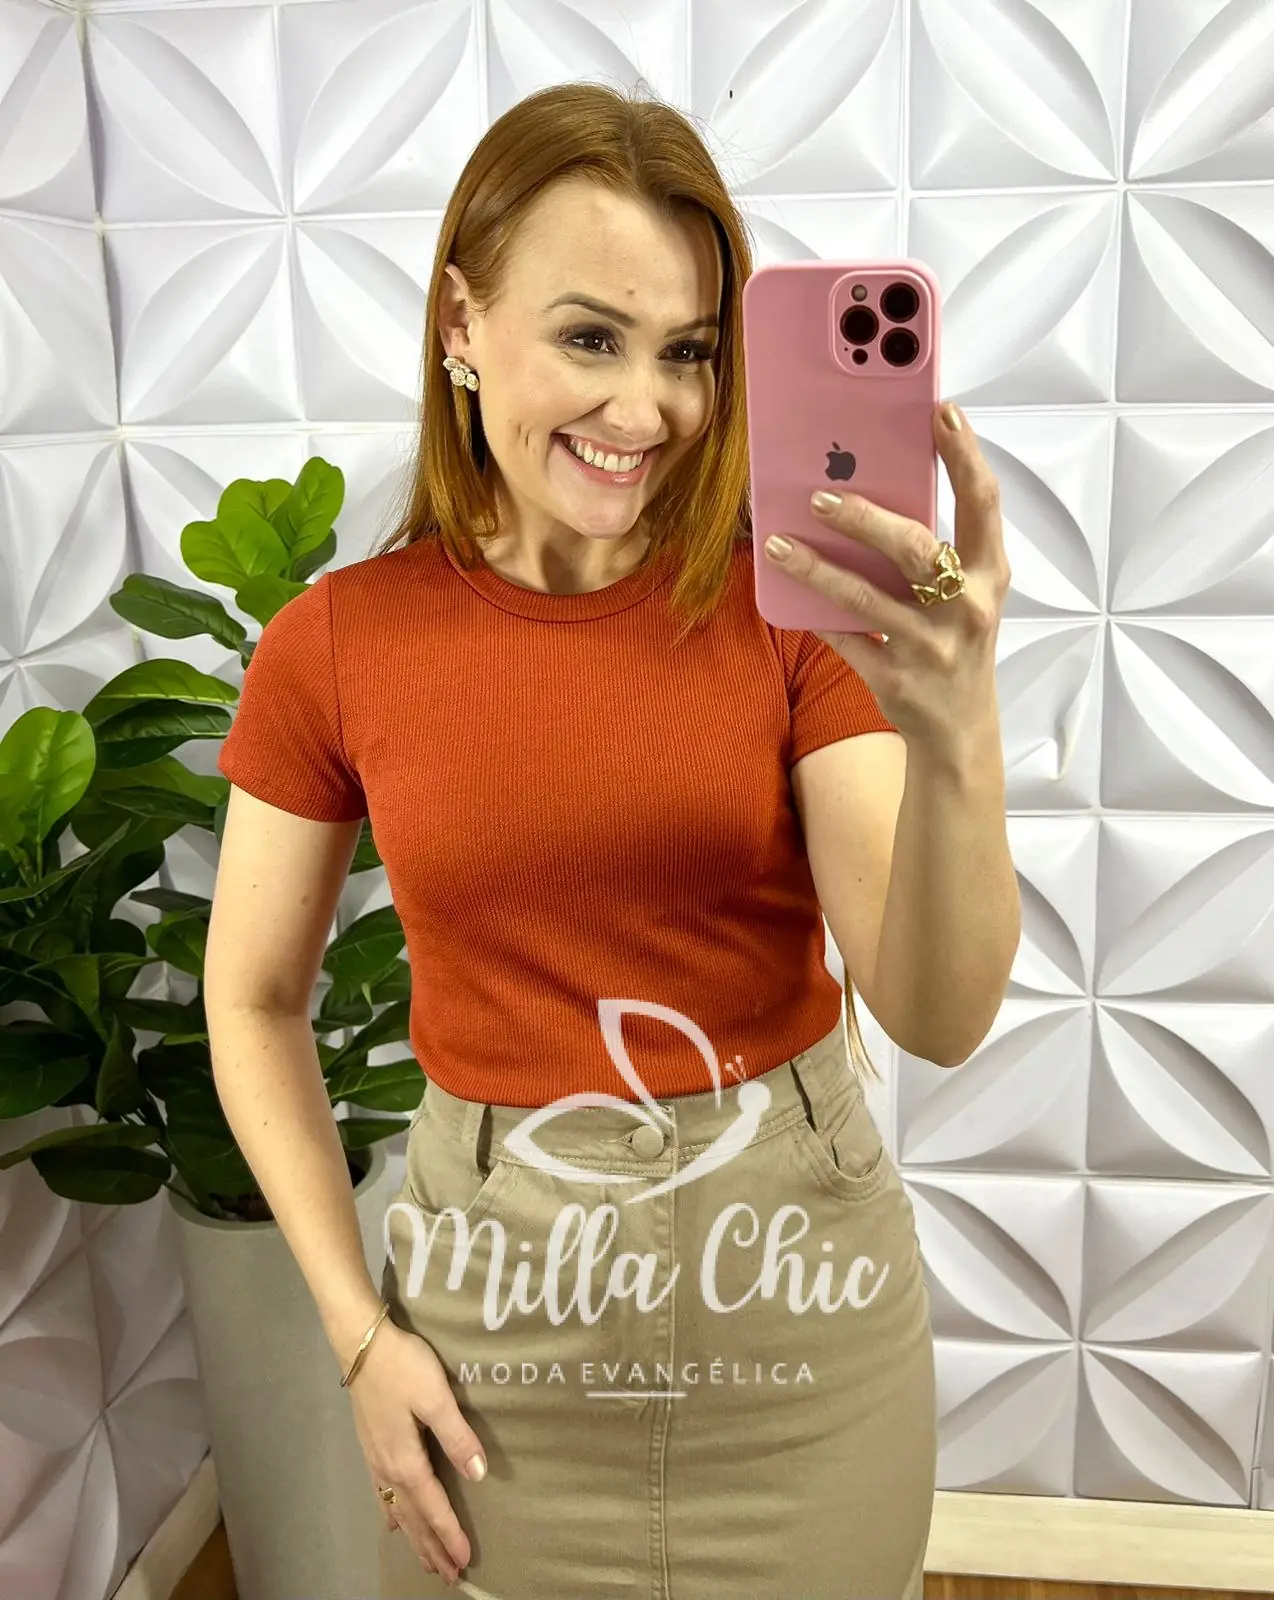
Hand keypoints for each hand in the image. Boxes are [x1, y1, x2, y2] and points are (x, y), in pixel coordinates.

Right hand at [346, 1316, 486, 1586]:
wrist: (362, 1344)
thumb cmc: (403, 1367)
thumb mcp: (436, 1397)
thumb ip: (458, 1436)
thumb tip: (479, 1475)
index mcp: (406, 1461)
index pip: (433, 1508)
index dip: (449, 1535)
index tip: (465, 1562)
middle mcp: (388, 1468)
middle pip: (413, 1518)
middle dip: (431, 1547)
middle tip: (449, 1576)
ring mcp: (375, 1459)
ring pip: (396, 1510)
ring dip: (413, 1537)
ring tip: (426, 1561)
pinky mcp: (369, 1446)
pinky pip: (380, 1494)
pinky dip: (390, 1514)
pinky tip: (390, 1523)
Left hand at [762, 401, 1010, 749]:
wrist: (958, 731)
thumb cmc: (956, 642)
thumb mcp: (965, 594)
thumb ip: (935, 549)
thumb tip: (872, 487)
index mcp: (991, 575)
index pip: (983, 504)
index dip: (965, 455)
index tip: (942, 411)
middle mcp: (966, 608)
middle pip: (916, 549)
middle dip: (866, 518)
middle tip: (821, 494)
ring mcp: (930, 648)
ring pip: (866, 598)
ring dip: (818, 568)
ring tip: (779, 544)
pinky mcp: (896, 680)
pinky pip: (846, 641)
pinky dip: (815, 618)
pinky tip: (786, 595)